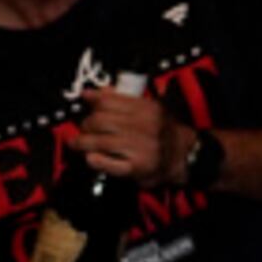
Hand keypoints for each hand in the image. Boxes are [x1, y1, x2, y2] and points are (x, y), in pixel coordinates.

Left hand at [73, 88, 204, 185]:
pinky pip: (107, 163)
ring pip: (99, 142)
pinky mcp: (137, 168)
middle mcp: (145, 127)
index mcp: (147, 109)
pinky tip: (90, 157)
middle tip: (84, 129)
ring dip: (82, 142)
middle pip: (100, 121)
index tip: (87, 107)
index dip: (93, 104)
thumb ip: (120, 100)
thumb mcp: (147, 109)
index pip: (108, 101)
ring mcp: (141, 148)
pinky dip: (94, 160)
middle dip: (86, 125)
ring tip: (78, 143)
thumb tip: (91, 94)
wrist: (182, 157)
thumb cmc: (161, 132)